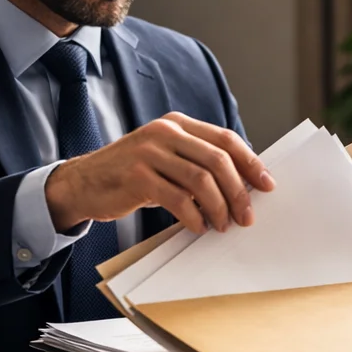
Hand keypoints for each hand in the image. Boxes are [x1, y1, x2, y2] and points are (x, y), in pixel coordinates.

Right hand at [45, 112, 273, 235]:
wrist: (83, 183)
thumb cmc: (131, 175)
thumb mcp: (166, 159)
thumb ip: (197, 163)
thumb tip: (242, 185)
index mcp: (177, 124)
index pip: (226, 139)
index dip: (251, 163)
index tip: (267, 185)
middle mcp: (165, 132)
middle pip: (218, 160)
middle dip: (239, 191)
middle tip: (246, 216)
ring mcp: (149, 152)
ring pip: (201, 180)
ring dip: (219, 208)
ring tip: (223, 226)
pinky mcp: (137, 176)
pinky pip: (178, 199)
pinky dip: (193, 217)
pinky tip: (198, 227)